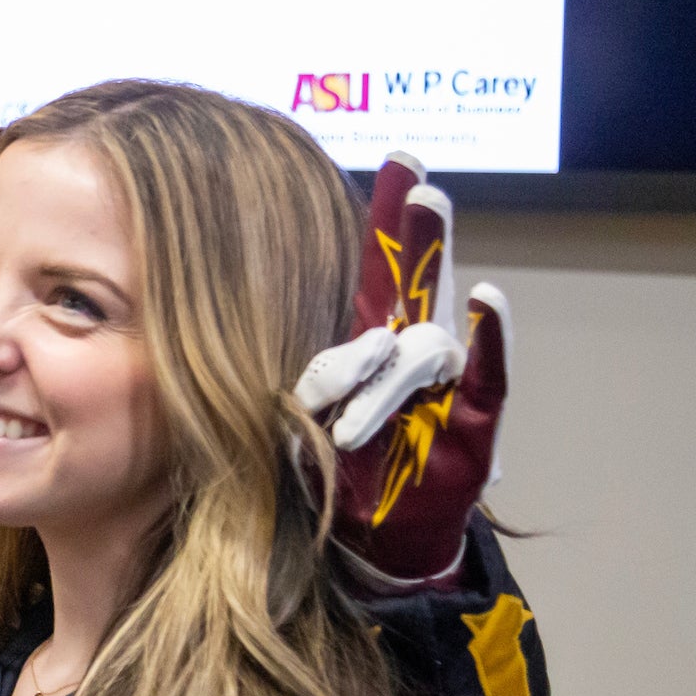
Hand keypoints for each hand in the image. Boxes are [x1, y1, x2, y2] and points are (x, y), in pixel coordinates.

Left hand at [294, 153, 510, 586]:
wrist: (372, 538)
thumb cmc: (329, 469)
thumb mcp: (285, 415)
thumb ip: (272, 370)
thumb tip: (202, 321)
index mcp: (368, 338)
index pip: (382, 267)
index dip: (391, 217)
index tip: (400, 157)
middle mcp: (410, 348)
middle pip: (420, 279)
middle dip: (422, 234)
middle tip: (423, 189)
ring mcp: (446, 384)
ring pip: (424, 349)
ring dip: (385, 377)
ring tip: (345, 429)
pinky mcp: (478, 423)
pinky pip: (490, 374)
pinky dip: (494, 338)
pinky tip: (488, 300)